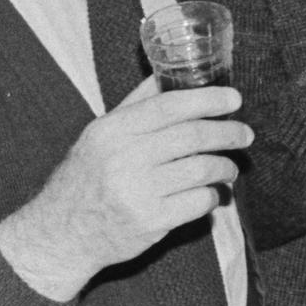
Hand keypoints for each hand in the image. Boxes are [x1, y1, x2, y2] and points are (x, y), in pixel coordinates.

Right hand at [0, 76, 251, 300]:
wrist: (60, 235)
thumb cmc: (86, 178)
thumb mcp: (100, 135)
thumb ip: (136, 104)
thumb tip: (170, 71)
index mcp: (112, 131)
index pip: (169, 106)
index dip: (207, 100)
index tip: (234, 98)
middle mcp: (123, 158)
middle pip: (191, 137)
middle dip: (227, 133)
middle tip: (244, 134)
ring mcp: (136, 192)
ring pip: (201, 170)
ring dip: (224, 167)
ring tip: (229, 168)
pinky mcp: (150, 221)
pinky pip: (199, 202)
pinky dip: (213, 196)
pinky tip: (213, 193)